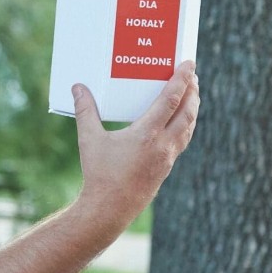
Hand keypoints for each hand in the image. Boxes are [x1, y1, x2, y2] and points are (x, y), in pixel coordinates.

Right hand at [73, 60, 198, 235]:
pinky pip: (183, 140)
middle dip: (193, 91)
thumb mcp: (90, 139)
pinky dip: (186, 125)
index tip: (189, 64)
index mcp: (147, 134)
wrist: (110, 208)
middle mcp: (163, 144)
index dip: (182, 79)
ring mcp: (167, 157)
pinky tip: (180, 122)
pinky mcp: (166, 167)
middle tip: (193, 74)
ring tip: (192, 94)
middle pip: (188, 112)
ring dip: (193, 108)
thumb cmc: (99, 173)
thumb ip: (85, 111)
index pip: (171, 100)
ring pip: (189, 127)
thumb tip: (78, 88)